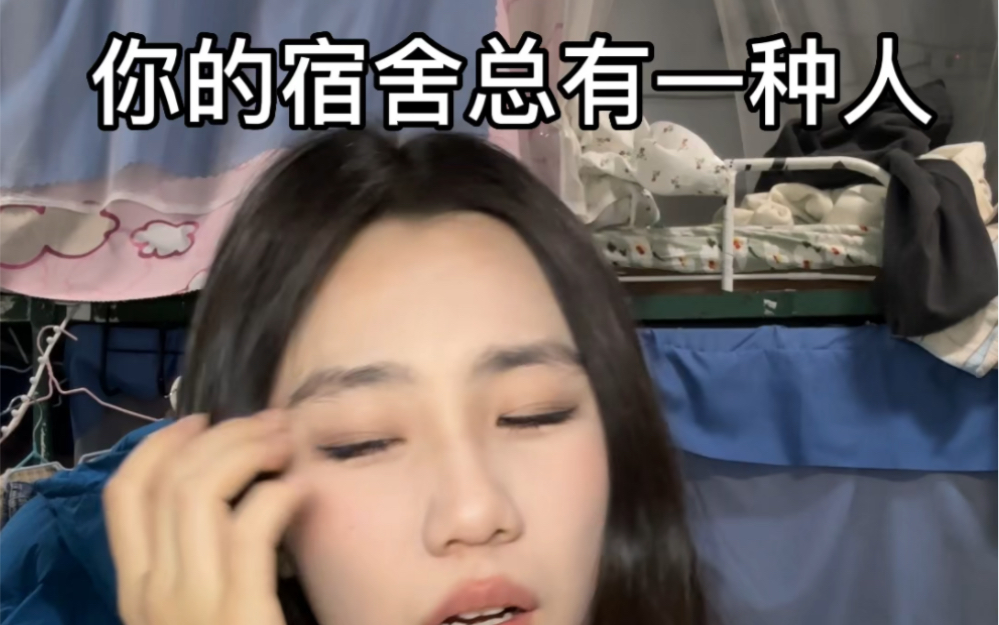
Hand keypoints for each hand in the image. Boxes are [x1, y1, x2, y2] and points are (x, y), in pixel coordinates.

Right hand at [104, 412, 305, 624]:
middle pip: (170, 481)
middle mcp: (151, 592)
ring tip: (286, 445)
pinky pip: (250, 530)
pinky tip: (302, 488)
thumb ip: (193, 557)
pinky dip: (279, 495)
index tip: (201, 420)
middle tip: (270, 423)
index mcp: (135, 590)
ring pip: (199, 492)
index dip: (160, 443)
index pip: (123, 494)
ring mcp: (190, 604)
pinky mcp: (240, 615)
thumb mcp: (192, 607)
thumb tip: (219, 485)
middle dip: (223, 435)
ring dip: (249, 452)